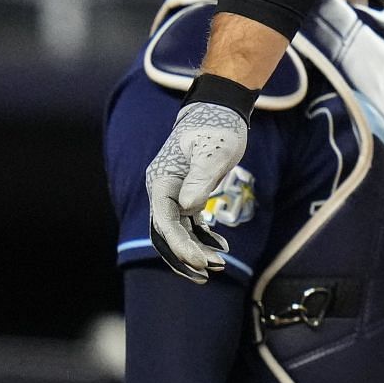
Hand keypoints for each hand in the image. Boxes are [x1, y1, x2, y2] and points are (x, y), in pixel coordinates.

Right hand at [145, 102, 248, 283]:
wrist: (220, 110)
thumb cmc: (218, 128)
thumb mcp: (214, 152)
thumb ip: (201, 178)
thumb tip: (188, 207)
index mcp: (162, 182)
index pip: (166, 224)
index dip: (182, 247)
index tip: (202, 263)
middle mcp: (162, 190)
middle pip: (166, 234)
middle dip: (185, 256)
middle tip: (210, 272)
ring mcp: (173, 193)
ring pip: (178, 232)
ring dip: (195, 250)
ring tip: (219, 265)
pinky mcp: (187, 193)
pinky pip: (188, 223)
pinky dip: (202, 236)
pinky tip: (221, 245)